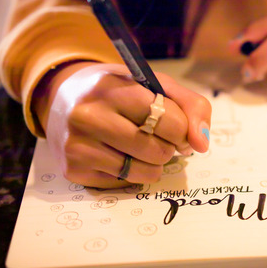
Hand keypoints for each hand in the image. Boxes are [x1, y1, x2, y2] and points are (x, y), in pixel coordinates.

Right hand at [33, 62, 210, 187]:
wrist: (64, 98)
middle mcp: (89, 116)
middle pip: (157, 149)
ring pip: (143, 171)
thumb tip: (202, 144)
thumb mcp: (155, 84)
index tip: (177, 127)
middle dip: (169, 147)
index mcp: (112, 89)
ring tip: (144, 147)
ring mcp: (77, 145)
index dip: (183, 128)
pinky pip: (123, 183)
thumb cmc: (119, 91)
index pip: (169, 120)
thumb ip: (191, 106)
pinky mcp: (73, 170)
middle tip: (159, 137)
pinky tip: (121, 155)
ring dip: (155, 164)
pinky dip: (133, 174)